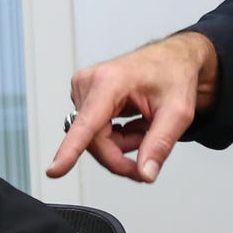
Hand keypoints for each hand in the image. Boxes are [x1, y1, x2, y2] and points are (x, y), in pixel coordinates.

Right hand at [47, 32, 218, 182]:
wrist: (172, 59)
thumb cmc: (173, 74)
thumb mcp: (177, 112)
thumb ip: (160, 145)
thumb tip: (145, 173)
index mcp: (110, 81)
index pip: (87, 124)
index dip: (70, 151)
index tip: (55, 170)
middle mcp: (90, 83)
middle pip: (94, 141)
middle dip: (121, 155)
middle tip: (149, 155)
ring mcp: (83, 90)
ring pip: (93, 140)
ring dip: (121, 144)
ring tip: (145, 126)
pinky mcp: (84, 97)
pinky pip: (94, 133)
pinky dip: (116, 137)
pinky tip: (134, 123)